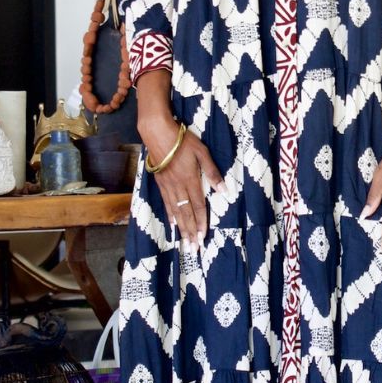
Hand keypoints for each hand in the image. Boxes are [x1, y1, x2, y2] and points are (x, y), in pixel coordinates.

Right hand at [140, 114, 223, 247]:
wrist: (157, 133)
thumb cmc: (182, 141)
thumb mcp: (202, 152)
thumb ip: (212, 172)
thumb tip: (224, 190)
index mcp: (191, 180)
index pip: (198, 206)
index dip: (201, 222)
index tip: (203, 237)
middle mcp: (179, 186)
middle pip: (186, 213)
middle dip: (190, 232)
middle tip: (193, 249)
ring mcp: (168, 186)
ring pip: (176, 211)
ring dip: (181, 228)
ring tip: (184, 242)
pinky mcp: (160, 183)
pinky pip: (166, 203)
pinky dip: (170, 215)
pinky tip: (173, 225)